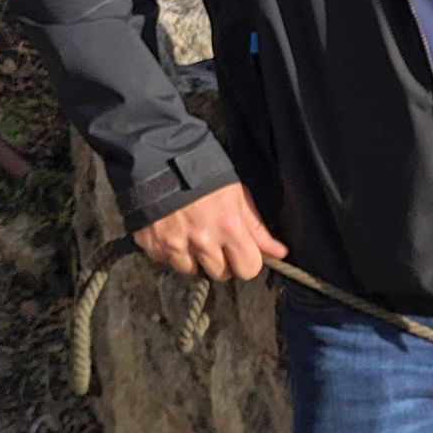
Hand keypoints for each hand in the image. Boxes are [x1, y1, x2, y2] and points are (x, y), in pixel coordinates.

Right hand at [133, 183, 286, 281]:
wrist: (159, 158)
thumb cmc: (204, 172)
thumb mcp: (237, 194)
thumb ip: (257, 228)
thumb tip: (280, 252)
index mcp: (228, 227)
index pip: (249, 269)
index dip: (247, 261)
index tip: (242, 252)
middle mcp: (202, 241)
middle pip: (221, 274)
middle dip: (221, 262)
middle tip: (216, 241)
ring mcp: (175, 245)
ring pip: (192, 271)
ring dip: (194, 259)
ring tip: (192, 236)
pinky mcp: (153, 245)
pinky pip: (167, 261)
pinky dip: (171, 251)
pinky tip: (173, 232)